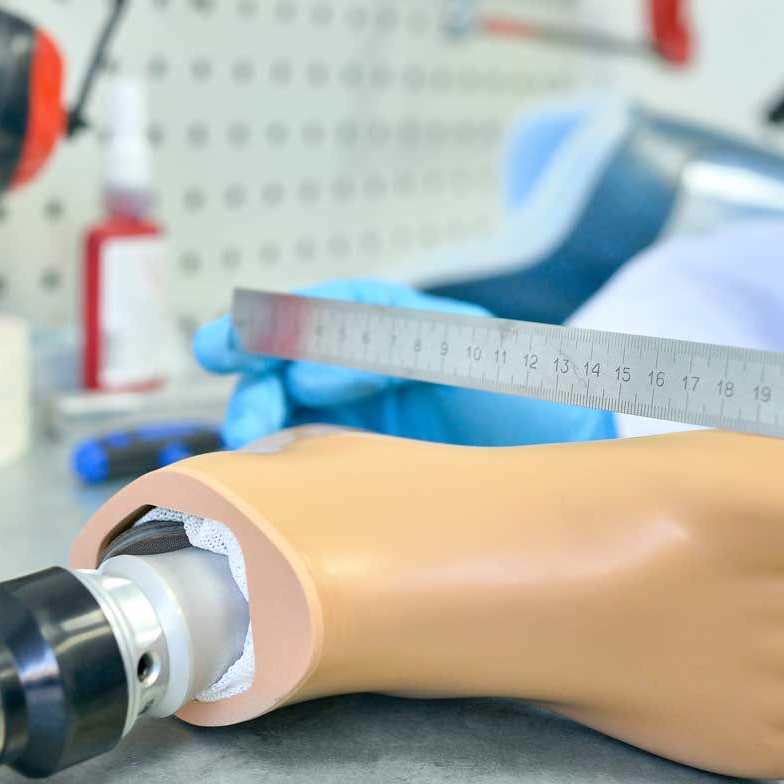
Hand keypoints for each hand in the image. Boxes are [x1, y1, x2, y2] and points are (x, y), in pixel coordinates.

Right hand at [193, 279, 614, 449]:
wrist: (562, 475)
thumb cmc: (535, 408)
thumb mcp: (485, 360)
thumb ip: (406, 348)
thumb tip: (312, 368)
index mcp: (409, 327)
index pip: (343, 307)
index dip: (300, 317)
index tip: (275, 342)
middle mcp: (376, 364)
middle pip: (301, 348)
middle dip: (256, 349)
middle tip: (221, 355)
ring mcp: (362, 413)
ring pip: (292, 399)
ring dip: (259, 406)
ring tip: (246, 432)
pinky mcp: (354, 463)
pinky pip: (303, 451)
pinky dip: (274, 456)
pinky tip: (256, 467)